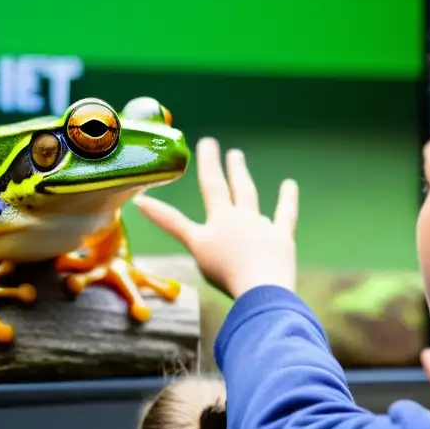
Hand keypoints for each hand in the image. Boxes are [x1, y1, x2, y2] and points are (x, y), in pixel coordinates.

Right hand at [133, 137, 298, 299]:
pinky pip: (286, 214)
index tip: (207, 142)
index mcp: (219, 218)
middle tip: (230, 151)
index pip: (211, 185)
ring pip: (252, 197)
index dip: (208, 163)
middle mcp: (241, 216)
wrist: (260, 287)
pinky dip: (287, 199)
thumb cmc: (224, 270)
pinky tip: (290, 184)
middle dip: (230, 167)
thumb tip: (139, 201)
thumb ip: (169, 222)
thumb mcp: (193, 245)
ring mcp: (262, 225)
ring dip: (245, 178)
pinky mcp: (281, 238)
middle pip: (234, 187)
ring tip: (241, 161)